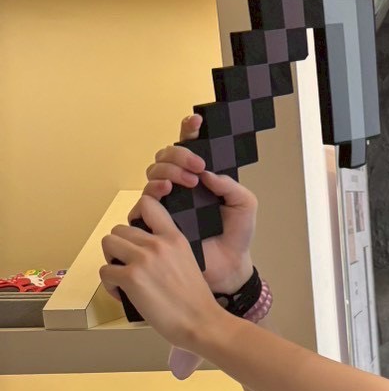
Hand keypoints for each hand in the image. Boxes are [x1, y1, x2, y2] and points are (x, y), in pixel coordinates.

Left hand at [99, 192, 227, 355]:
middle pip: (119, 229)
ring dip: (111, 260)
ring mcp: (143, 259)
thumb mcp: (189, 262)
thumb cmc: (197, 302)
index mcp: (175, 238)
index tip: (137, 236)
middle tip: (128, 266)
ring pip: (108, 243)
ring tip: (122, 277)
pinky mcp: (131, 277)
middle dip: (120, 247)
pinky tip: (123, 294)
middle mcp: (158, 244)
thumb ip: (169, 252)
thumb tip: (145, 255)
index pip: (147, 205)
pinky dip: (109, 284)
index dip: (136, 217)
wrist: (202, 323)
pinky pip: (104, 271)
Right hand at [132, 113, 258, 296]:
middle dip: (178, 155)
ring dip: (167, 172)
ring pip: (153, 174)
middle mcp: (179, 187)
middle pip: (165, 157)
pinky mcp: (155, 222)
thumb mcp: (245, 205)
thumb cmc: (236, 236)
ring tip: (185, 182)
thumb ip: (231, 186)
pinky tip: (166, 193)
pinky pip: (142, 203)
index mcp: (199, 177)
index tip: (197, 122)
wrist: (230, 267)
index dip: (188, 131)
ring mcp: (166, 203)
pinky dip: (152, 193)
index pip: (188, 147)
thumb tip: (208, 174)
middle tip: (196, 167)